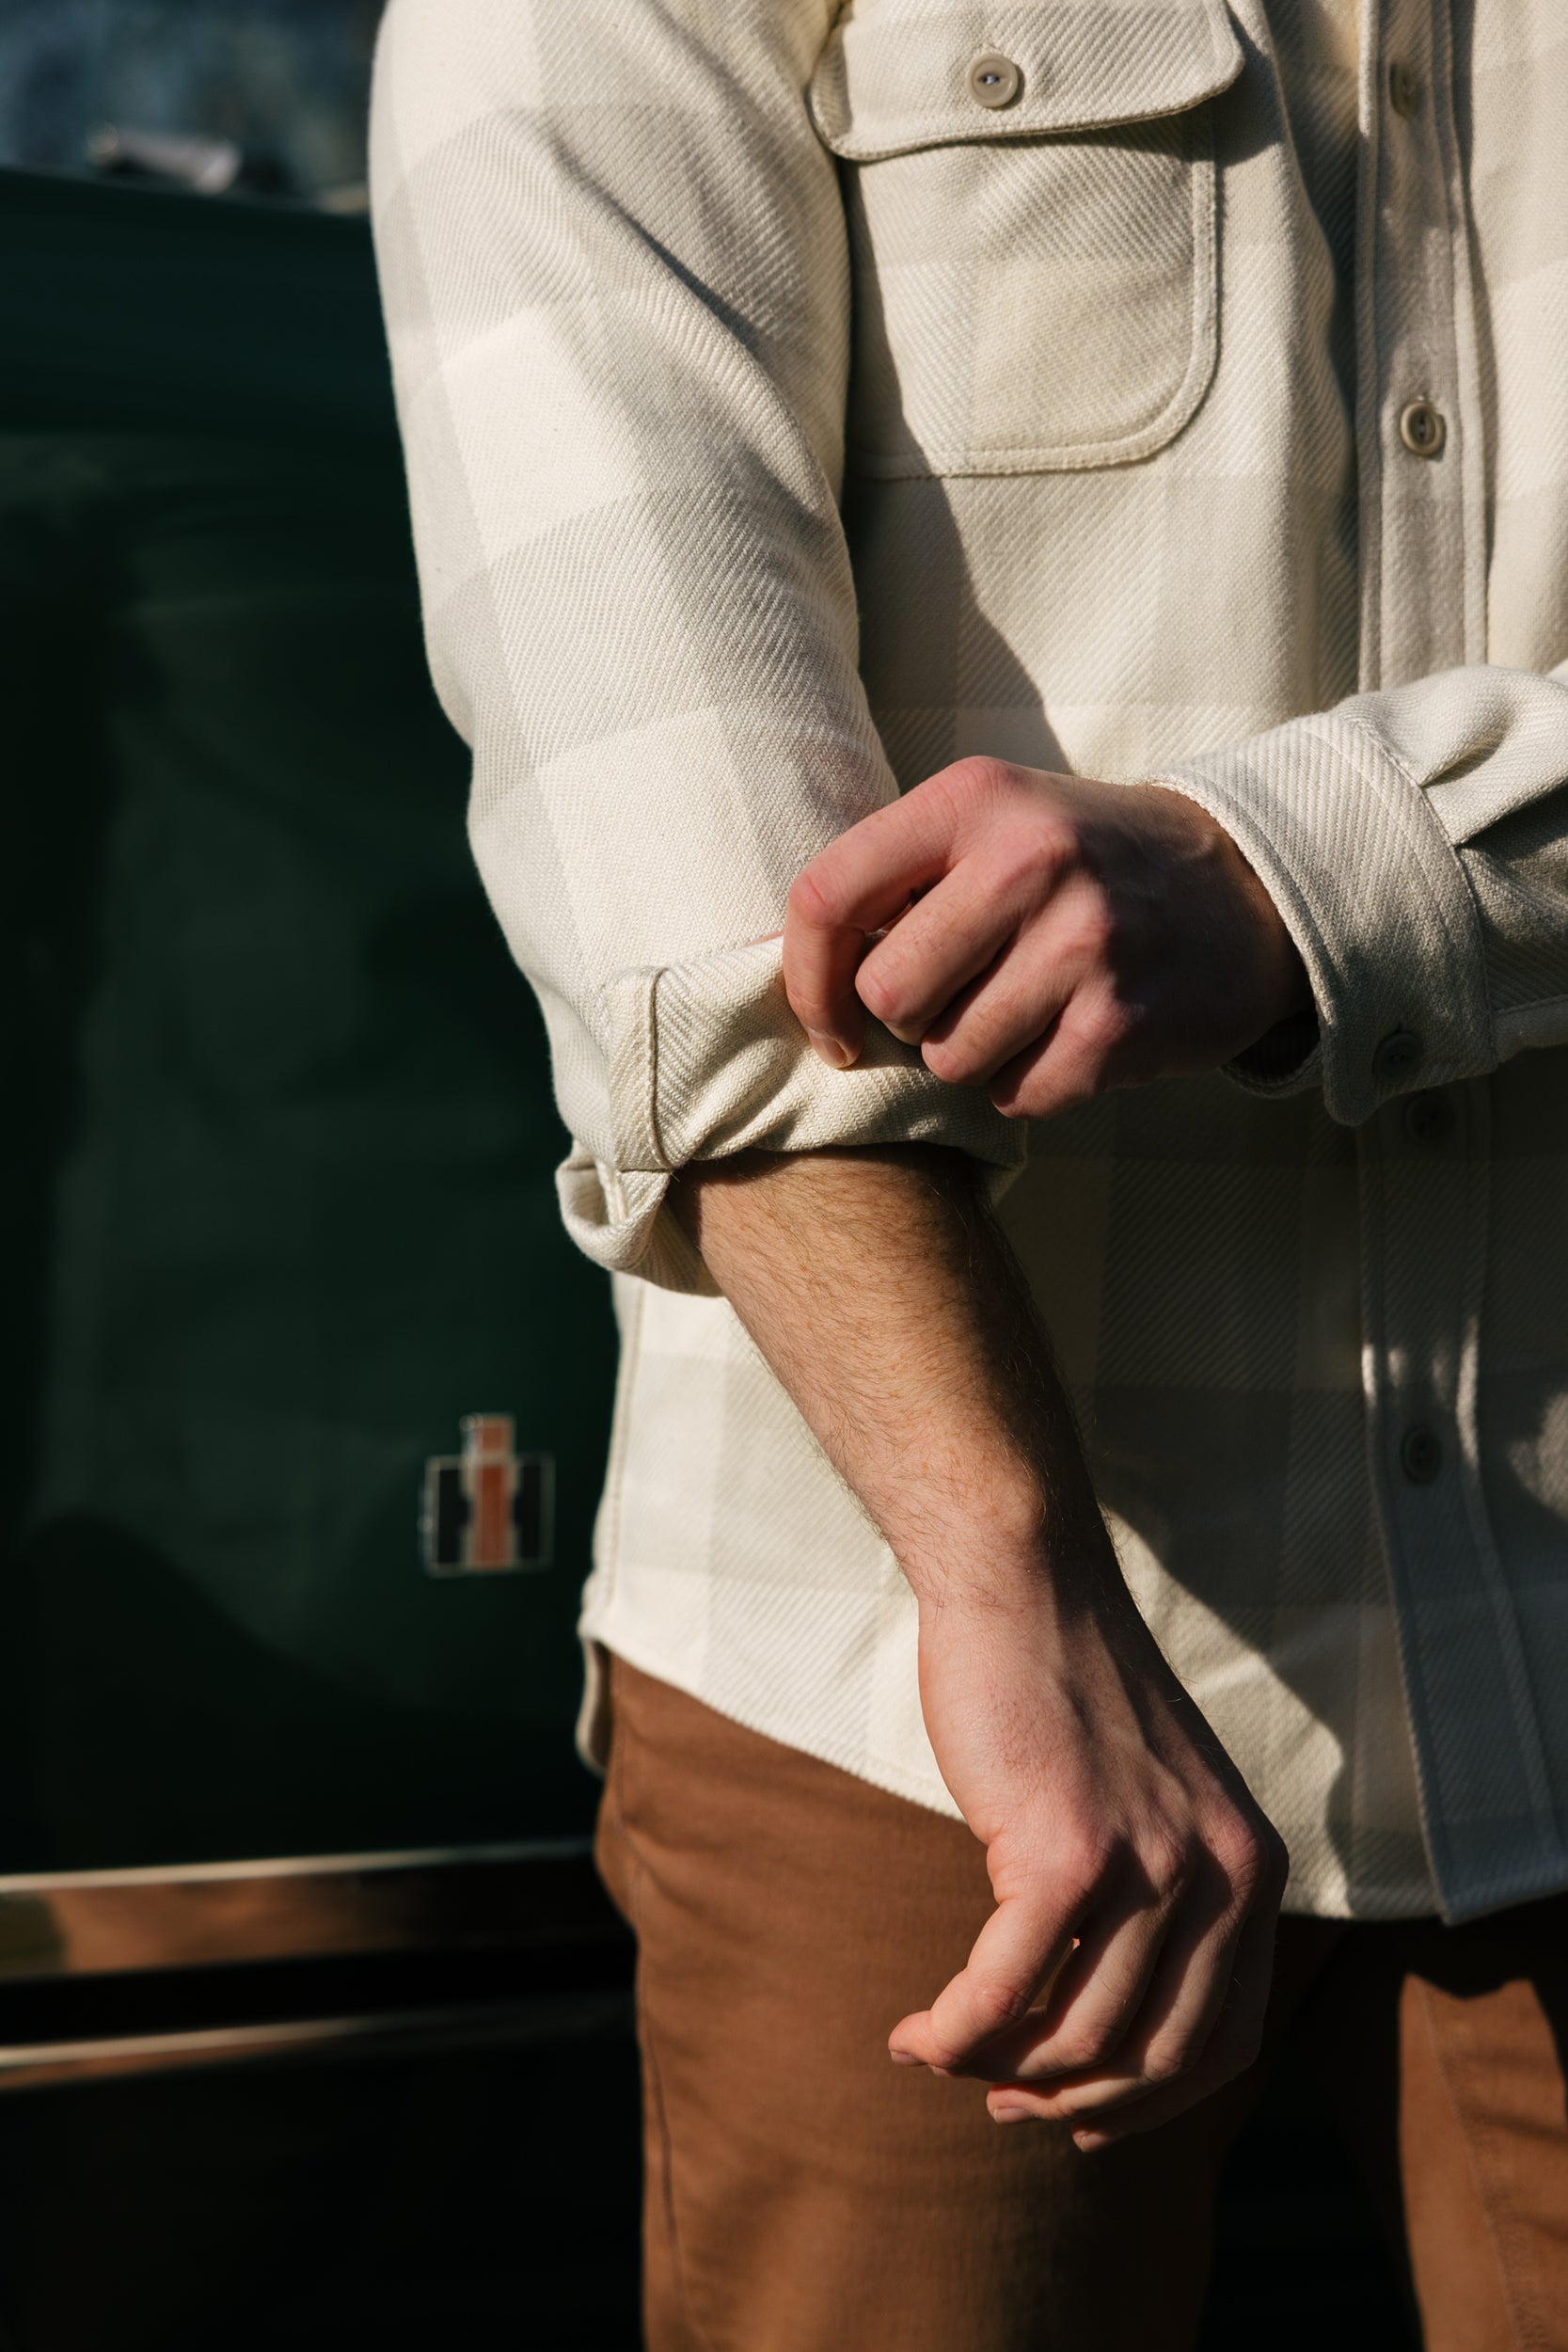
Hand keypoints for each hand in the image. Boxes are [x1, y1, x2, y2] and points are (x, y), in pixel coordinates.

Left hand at [784, 757, 1309, 1117]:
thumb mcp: (998, 822)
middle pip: (887, 993)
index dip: (807, 979)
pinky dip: (1030, 1083)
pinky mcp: (1120, 1021)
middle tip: (962, 995)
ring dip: (974, 1054)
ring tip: (1028, 1009)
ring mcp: (1082, 942)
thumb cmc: (1085, 864)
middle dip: (910, 1018)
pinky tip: (1071, 1035)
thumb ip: (903, 877)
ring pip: (948, 1056)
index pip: (829, 897)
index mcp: (974, 799)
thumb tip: (798, 974)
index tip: (833, 1022)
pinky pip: (1016, 1094)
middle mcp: (1029, 859)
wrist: (1245, 890)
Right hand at [897, 1558, 1287, 2148]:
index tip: (1080, 2118)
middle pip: (1156, 2059)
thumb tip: (1104, 2026)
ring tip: (939, 2053)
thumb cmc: (1062, 1687)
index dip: (1150, 2105)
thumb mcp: (1152, 1797)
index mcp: (1250, 1865)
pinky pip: (1004, 1991)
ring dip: (996, 2069)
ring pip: (1077, 2037)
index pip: (1226, 2042)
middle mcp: (1219, 1873)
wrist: (1022, 1582)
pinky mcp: (1063, 1851)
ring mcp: (1147, 1864)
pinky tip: (914, 2034)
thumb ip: (1161, 1892)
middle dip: (1070, 2102)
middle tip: (1001, 2103)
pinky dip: (954, 2033)